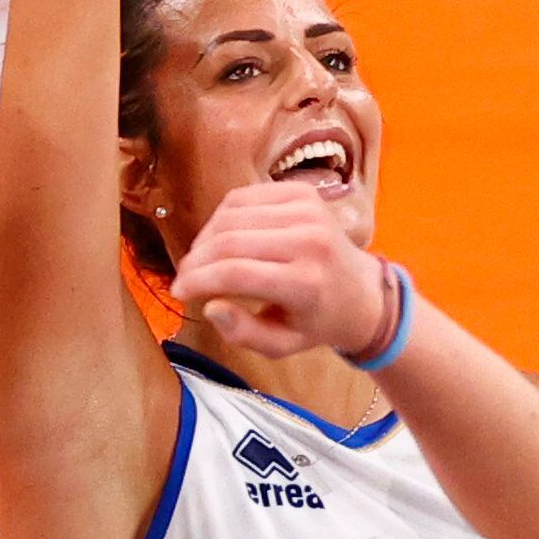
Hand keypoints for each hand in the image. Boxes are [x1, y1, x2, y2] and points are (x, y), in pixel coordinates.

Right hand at [166, 182, 401, 361]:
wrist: (360, 291)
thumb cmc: (316, 322)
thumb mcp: (281, 345)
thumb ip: (243, 333)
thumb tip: (210, 306)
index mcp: (306, 282)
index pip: (234, 273)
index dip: (197, 280)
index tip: (179, 292)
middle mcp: (309, 240)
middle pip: (228, 241)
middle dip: (196, 261)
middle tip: (185, 278)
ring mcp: (308, 211)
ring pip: (231, 216)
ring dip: (205, 239)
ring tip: (201, 261)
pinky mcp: (302, 193)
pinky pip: (243, 197)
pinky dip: (222, 217)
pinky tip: (220, 239)